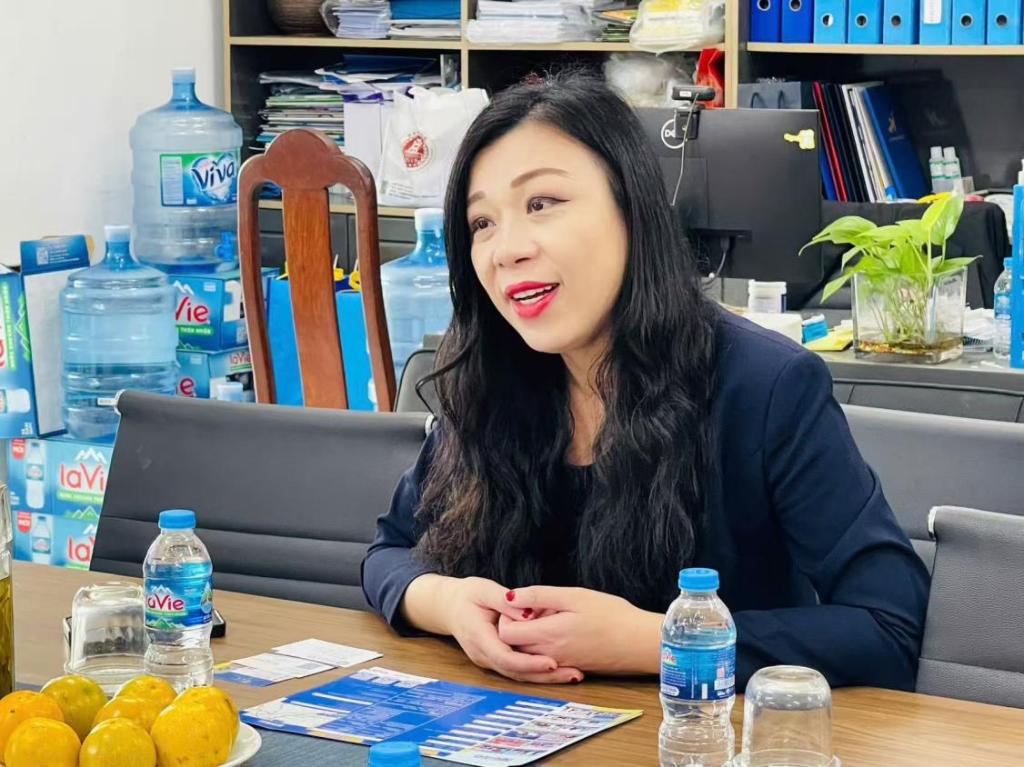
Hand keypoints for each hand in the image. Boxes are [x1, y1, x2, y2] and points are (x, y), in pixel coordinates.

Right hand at [443, 577, 584, 683]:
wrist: (449, 606)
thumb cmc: (468, 595)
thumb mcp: (485, 590)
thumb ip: (506, 601)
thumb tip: (530, 614)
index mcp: (479, 637)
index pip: (505, 658)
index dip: (529, 663)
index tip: (552, 662)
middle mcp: (483, 655)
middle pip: (515, 673)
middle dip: (544, 676)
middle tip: (573, 673)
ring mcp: (489, 660)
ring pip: (518, 675)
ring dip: (545, 677)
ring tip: (573, 674)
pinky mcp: (496, 660)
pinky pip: (518, 669)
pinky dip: (537, 671)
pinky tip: (559, 669)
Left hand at [498, 586, 662, 674]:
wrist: (640, 642)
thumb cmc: (611, 614)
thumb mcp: (574, 596)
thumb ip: (539, 596)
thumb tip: (510, 596)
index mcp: (548, 634)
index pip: (505, 633)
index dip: (507, 616)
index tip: (524, 603)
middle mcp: (549, 654)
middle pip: (514, 645)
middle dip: (517, 626)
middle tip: (538, 609)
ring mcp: (560, 664)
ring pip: (529, 653)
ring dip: (532, 636)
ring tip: (552, 617)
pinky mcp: (571, 667)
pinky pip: (546, 659)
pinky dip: (546, 646)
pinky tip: (564, 630)